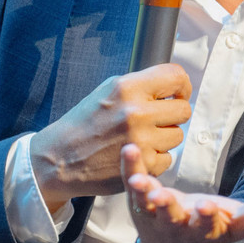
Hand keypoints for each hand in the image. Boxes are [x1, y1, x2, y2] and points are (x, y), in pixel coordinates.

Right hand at [29, 64, 192, 210]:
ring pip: (177, 135)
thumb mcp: (107, 92)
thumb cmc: (84, 123)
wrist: (60, 158)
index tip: (178, 93)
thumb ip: (140, 86)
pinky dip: (156, 158)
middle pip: (183, 109)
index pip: (176, 76)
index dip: (182, 85)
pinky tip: (137, 154)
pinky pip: (168, 159)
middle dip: (173, 114)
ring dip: (164, 137)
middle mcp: (136, 112)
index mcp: (127, 88)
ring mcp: (141, 141)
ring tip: (141, 138)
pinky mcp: (142, 166)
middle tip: (157, 119)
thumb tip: (173, 85)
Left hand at [121, 143, 243, 242]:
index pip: (207, 226)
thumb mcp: (237, 223)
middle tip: (164, 197)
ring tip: (139, 180)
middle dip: (170, 208)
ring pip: (147, 206)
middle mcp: (177, 226)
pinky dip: (130, 168)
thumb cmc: (213, 226)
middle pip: (172, 218)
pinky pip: (132, 185)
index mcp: (205, 231)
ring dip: (143, 192)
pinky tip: (128, 149)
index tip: (208, 206)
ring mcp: (154, 216)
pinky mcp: (138, 203)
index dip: (208, 216)